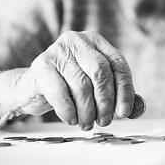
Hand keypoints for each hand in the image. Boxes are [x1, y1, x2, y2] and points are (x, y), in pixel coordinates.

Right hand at [17, 31, 134, 129]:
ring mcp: (58, 51)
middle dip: (106, 101)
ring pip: (81, 85)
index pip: (118, 64)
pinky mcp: (41, 66)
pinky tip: (71, 119)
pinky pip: (60, 93)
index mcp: (96, 42)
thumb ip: (114, 94)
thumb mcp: (93, 85)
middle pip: (101, 72)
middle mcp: (78, 41)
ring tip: (86, 123)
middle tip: (105, 121)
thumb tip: (133, 109)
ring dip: (87, 111)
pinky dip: (69, 111)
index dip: (124, 90)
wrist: (31, 87)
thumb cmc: (68, 86)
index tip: (124, 112)